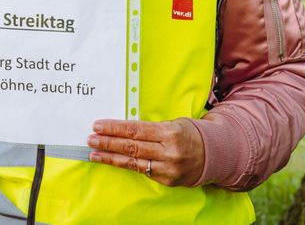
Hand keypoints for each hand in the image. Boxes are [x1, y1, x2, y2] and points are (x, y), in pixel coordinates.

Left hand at [88, 118, 204, 186]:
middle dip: (108, 142)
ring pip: (133, 162)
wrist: (212, 156)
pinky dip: (124, 165)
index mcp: (170, 132)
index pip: (136, 130)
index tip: (98, 125)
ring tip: (94, 153)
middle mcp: (168, 151)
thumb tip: (123, 128)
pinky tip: (112, 160)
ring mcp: (168, 168)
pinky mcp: (167, 180)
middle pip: (132, 146)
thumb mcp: (173, 123)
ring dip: (110, 157)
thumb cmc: (188, 134)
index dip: (115, 128)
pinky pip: (142, 171)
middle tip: (91, 138)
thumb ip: (151, 127)